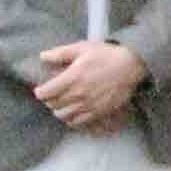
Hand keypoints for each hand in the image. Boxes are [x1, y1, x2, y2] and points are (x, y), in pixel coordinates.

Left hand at [30, 39, 146, 128]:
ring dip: (59, 110)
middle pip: (53, 105)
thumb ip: (60, 53)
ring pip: (63, 116)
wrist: (130, 67)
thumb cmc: (106, 55)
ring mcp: (88, 106)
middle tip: (52, 94)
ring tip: (62, 104)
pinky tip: (73, 113)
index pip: (46, 93)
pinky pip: (78, 122)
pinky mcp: (98, 113)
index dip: (40, 92)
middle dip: (49, 100)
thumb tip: (43, 56)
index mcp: (72, 78)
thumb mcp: (82, 48)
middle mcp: (78, 95)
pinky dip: (71, 119)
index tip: (41, 89)